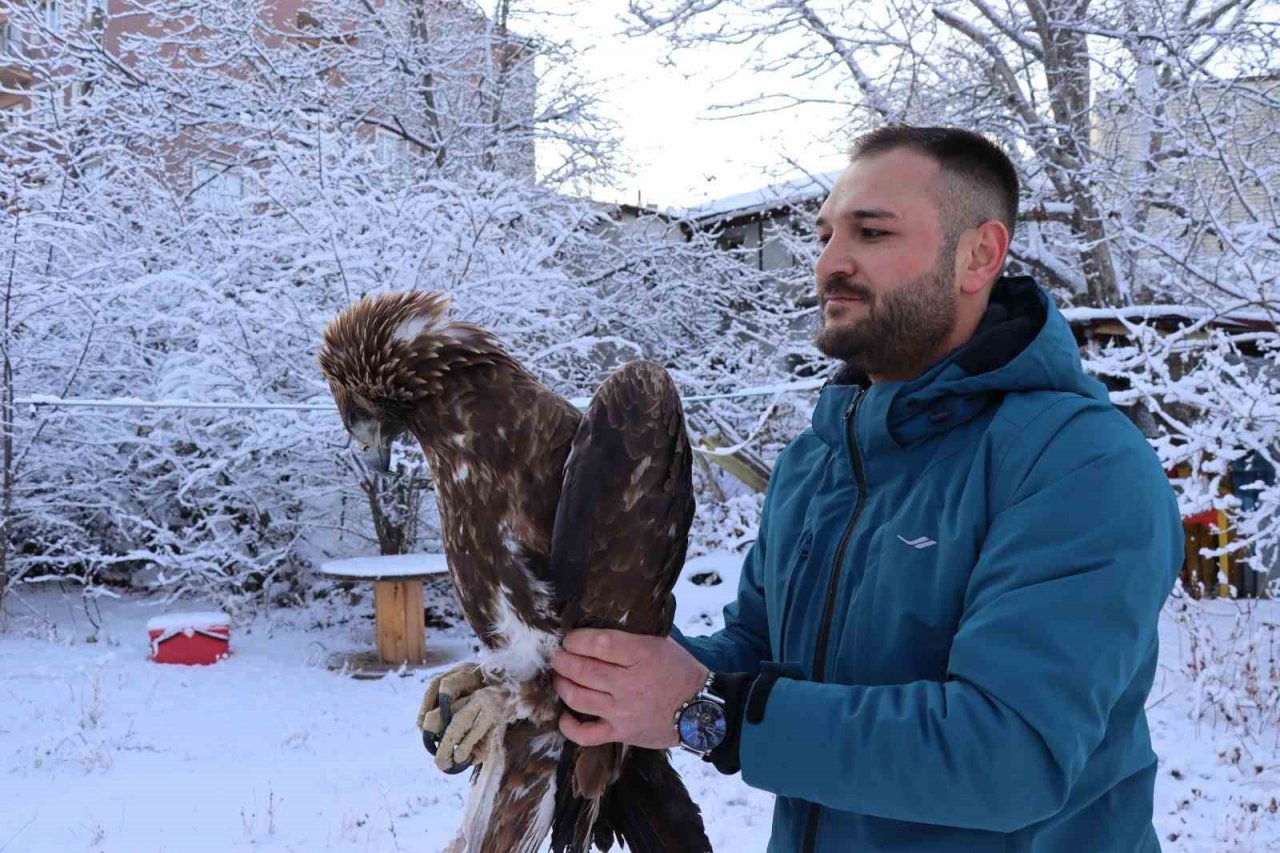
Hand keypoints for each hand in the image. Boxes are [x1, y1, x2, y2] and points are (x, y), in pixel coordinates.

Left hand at [550, 628, 708, 749]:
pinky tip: (564, 716)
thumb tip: (598, 631)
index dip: (577, 640)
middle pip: (583, 670)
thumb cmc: (680, 671)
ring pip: (578, 698)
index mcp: (643, 655)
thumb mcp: (662, 644)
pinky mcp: (621, 733)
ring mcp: (623, 711)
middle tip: (557, 656)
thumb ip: (632, 638)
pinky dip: (569, 726)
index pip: (600, 643)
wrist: (701, 710)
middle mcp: (630, 684)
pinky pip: (586, 734)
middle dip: (563, 660)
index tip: (570, 639)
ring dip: (562, 685)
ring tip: (560, 678)